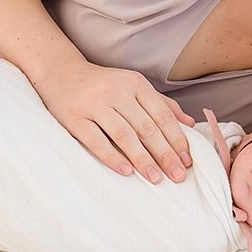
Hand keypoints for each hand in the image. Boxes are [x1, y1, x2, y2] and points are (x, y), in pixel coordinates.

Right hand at [37, 60, 195, 183]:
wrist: (61, 73)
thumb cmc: (104, 85)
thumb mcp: (134, 86)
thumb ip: (161, 104)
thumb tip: (190, 123)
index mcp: (135, 84)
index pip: (162, 115)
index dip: (177, 139)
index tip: (187, 161)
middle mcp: (116, 92)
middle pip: (147, 127)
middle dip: (165, 154)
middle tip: (178, 175)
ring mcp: (94, 104)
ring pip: (124, 135)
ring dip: (142, 159)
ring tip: (155, 178)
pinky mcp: (75, 118)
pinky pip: (96, 140)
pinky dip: (112, 157)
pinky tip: (126, 171)